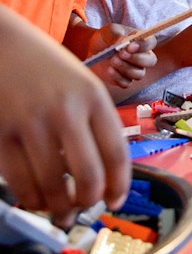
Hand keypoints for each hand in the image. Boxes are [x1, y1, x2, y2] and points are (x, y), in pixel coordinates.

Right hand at [0, 7, 129, 222]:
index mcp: (93, 96)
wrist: (5, 42)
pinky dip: (32, 200)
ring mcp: (33, 123)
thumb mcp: (82, 82)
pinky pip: (21, 182)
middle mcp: (67, 110)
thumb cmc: (47, 64)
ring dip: (60, 208)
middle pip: (88, 177)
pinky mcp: (4, 134)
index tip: (116, 199)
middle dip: (90, 202)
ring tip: (62, 211)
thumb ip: (94, 120)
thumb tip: (104, 170)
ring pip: (53, 187)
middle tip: (87, 207)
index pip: (116, 152)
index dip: (120, 185)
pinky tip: (37, 199)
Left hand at [88, 23, 156, 88]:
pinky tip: (109, 70)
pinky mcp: (124, 80)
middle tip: (121, 54)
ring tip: (112, 61)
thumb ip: (117, 35)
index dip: (143, 46)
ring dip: (126, 68)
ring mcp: (134, 69)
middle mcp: (142, 56)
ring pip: (139, 74)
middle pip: (150, 61)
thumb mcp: (109, 31)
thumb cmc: (105, 37)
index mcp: (141, 41)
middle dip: (137, 59)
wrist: (92, 48)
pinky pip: (126, 83)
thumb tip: (125, 40)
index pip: (151, 43)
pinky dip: (118, 78)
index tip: (130, 46)